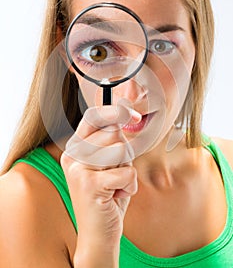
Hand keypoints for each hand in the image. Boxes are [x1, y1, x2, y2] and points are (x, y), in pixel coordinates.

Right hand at [61, 105, 139, 265]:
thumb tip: (126, 112)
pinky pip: (127, 173)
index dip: (115, 111)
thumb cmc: (107, 195)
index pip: (93, 116)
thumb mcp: (108, 163)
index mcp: (75, 147)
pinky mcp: (89, 184)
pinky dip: (129, 187)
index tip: (133, 114)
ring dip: (127, 170)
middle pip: (114, 133)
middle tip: (115, 174)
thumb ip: (111, 140)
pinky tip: (115, 196)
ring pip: (122, 151)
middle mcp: (73, 155)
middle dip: (125, 154)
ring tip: (114, 185)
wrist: (97, 233)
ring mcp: (78, 169)